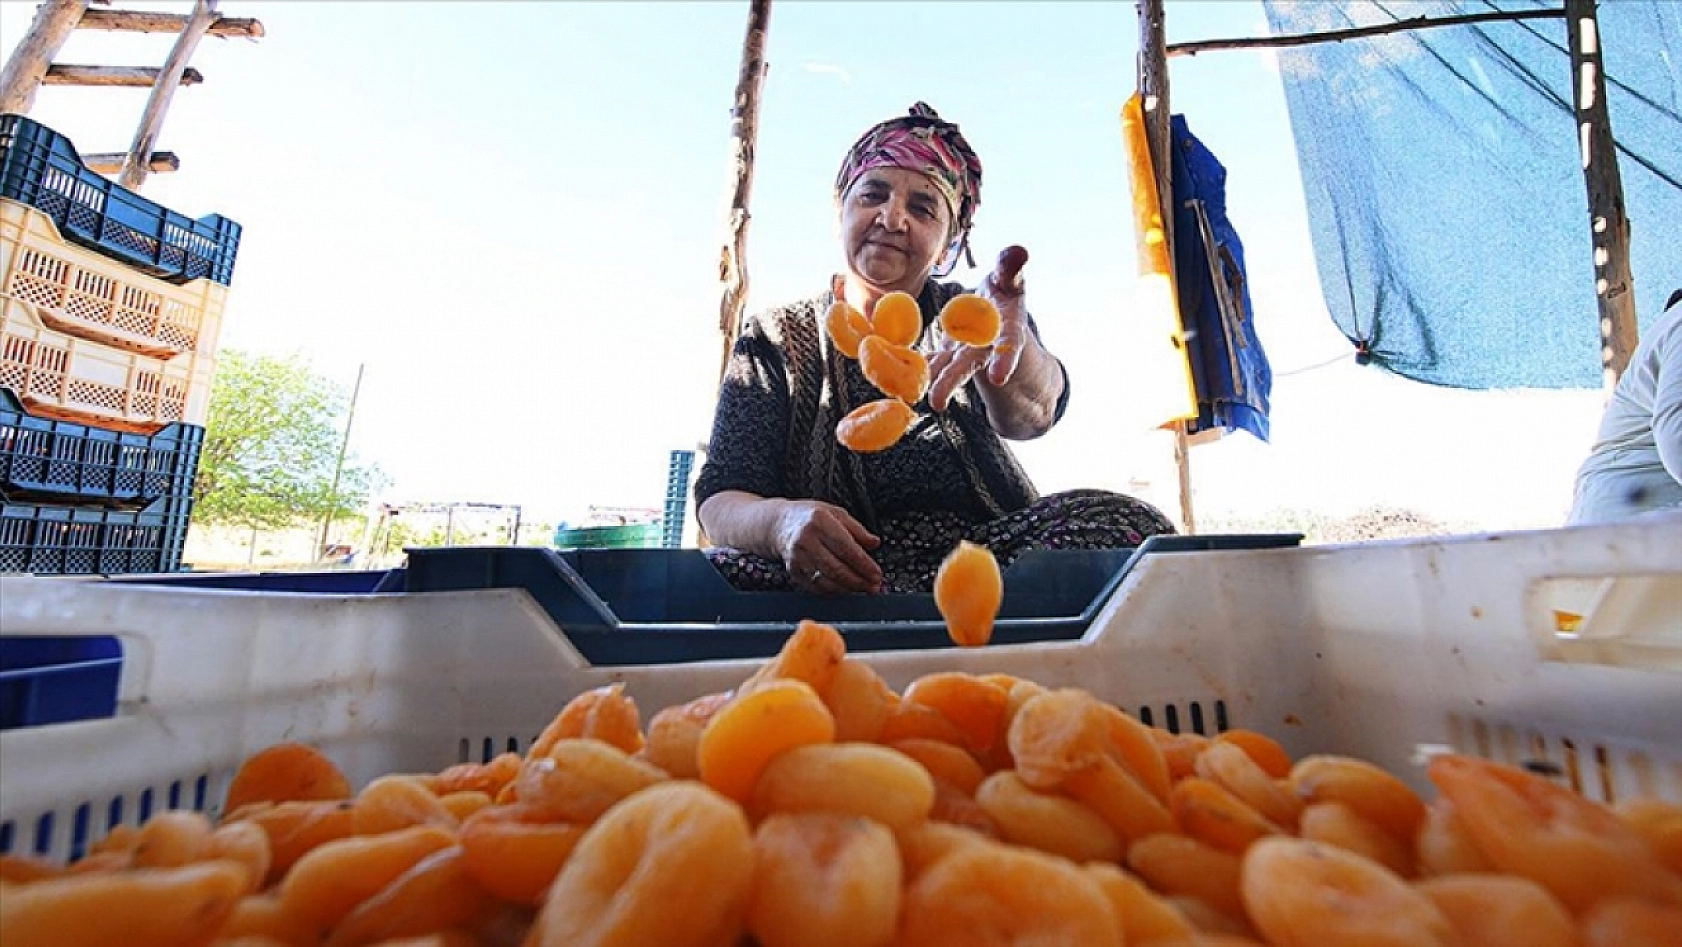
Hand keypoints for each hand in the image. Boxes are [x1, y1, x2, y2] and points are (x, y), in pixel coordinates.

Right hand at [774, 499, 884, 593]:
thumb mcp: (836, 513)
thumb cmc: (810, 518)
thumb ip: (858, 530)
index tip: (876, 573)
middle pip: (836, 568)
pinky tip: (846, 589)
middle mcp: (806, 540)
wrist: (780, 525)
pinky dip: (834, 591)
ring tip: (863, 589)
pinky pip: (817, 587)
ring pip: (827, 581)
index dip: (863, 564)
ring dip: (849, 589)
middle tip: (874, 585)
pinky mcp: (794, 571)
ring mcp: (797, 558)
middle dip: (859, 580)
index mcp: (819, 521)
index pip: (846, 547)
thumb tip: (874, 543)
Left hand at [929, 245, 1030, 411]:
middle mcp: (985, 345)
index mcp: (1006, 326)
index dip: (1005, 360)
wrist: (994, 310)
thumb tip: (1018, 251)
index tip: (998, 378)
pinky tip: (897, 380)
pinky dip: (918, 369)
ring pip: (947, 369)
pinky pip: (933, 362)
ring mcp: (965, 352)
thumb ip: (1011, 268)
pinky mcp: (949, 353)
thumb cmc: (1004, 290)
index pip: (1008, 343)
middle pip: (968, 365)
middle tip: (937, 403)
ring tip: (915, 402)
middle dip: (952, 382)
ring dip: (932, 384)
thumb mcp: (1009, 278)